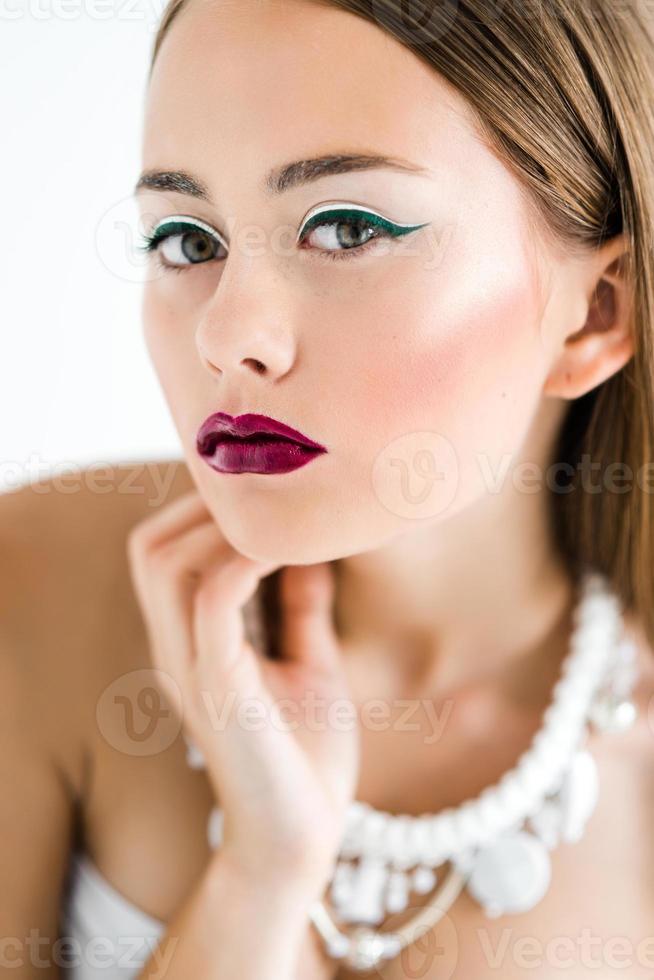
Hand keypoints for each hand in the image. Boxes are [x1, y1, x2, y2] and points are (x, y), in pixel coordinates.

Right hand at [127, 487, 360, 891]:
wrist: (304, 838)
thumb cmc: (304, 755)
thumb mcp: (307, 660)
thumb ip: (300, 605)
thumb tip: (315, 545)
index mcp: (189, 640)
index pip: (160, 550)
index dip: (201, 509)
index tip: (265, 493)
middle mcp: (175, 648)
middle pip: (148, 546)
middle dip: (202, 507)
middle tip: (268, 500)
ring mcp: (190, 667)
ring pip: (166, 564)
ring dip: (222, 529)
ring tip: (281, 523)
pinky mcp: (220, 688)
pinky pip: (214, 600)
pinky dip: (245, 562)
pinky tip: (288, 554)